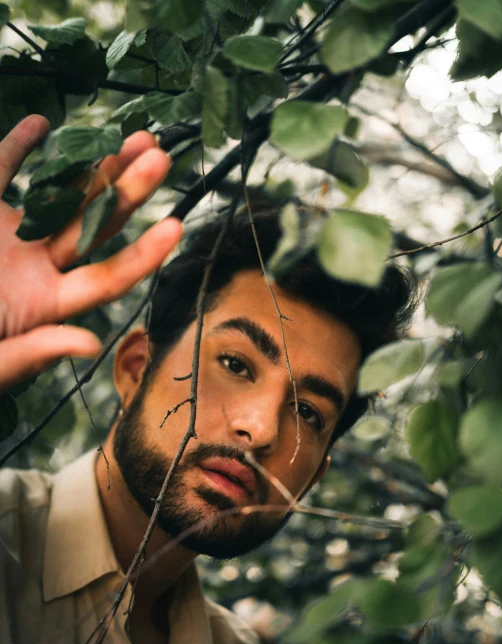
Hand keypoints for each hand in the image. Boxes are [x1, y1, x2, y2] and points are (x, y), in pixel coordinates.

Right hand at [0, 115, 181, 392]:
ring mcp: (8, 236)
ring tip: (136, 139)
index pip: (105, 278)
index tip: (176, 226)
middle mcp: (36, 266)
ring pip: (60, 196)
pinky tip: (40, 125)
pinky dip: (15, 149)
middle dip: (128, 192)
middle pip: (93, 226)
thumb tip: (92, 344)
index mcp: (46, 302)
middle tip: (160, 159)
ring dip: (94, 167)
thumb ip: (36, 351)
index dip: (142, 255)